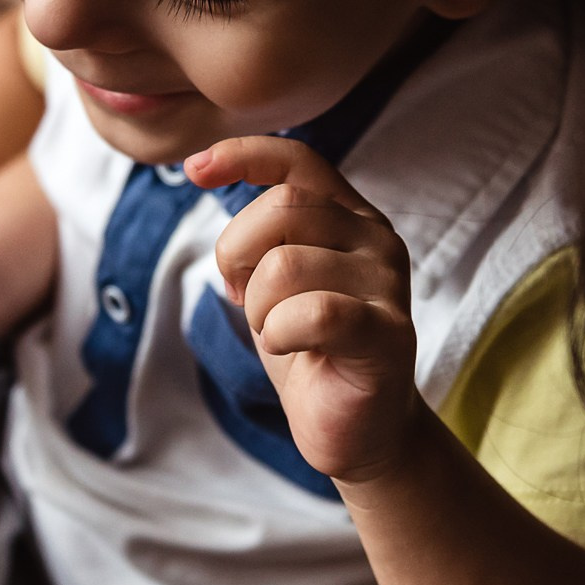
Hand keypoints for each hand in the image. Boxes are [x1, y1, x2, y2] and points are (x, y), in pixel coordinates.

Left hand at [186, 137, 421, 484]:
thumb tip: (208, 173)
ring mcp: (388, 284)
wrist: (356, 429)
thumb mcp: (274, 282)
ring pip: (285, 264)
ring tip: (280, 333)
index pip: (298, 161)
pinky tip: (292, 349)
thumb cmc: (310, 351)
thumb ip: (261, 233)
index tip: (195, 169)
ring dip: (259, 308)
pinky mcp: (389, 333)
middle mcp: (377, 238)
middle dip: (238, 256)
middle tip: (248, 301)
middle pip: (281, 208)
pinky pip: (314, 313)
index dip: (243, 155)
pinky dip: (281, 334)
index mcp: (350, 217)